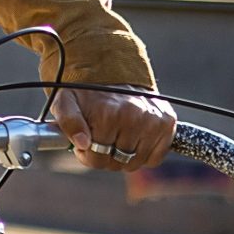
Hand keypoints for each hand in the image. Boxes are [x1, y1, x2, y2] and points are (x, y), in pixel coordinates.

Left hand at [52, 86, 176, 171]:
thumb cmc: (87, 92)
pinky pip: (155, 158)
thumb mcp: (66, 102)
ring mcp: (153, 120)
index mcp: (108, 113)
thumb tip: (82, 143)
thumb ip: (68, 122)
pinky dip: (143, 155)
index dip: (87, 155)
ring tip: (116, 138)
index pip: (97, 158)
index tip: (85, 143)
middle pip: (117, 162)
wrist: (115, 71)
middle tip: (101, 139)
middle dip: (105, 156)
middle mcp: (134, 116)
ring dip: (124, 157)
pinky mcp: (167, 122)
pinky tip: (133, 139)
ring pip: (136, 162)